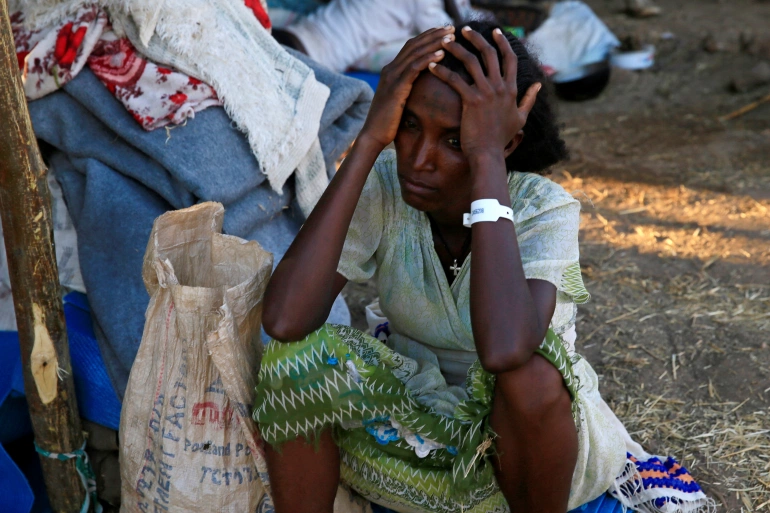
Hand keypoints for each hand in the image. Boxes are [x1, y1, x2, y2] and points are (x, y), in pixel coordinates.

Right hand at [359, 26, 455, 148]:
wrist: (374, 135)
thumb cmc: (388, 122)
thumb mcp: (399, 100)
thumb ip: (408, 88)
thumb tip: (423, 86)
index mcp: (391, 71)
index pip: (410, 47)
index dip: (427, 37)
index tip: (444, 32)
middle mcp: (390, 70)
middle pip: (414, 45)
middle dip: (433, 35)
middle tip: (451, 28)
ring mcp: (391, 77)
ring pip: (415, 53)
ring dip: (434, 43)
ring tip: (451, 37)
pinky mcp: (396, 87)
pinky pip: (414, 68)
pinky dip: (429, 59)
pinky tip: (442, 53)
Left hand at [429, 26, 539, 161]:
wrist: (488, 155)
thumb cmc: (501, 138)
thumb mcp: (520, 118)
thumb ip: (529, 99)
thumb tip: (538, 85)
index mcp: (511, 89)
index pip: (509, 58)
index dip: (502, 42)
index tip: (495, 31)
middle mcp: (500, 87)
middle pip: (489, 53)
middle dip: (476, 38)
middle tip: (463, 29)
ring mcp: (486, 93)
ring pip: (470, 61)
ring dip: (456, 49)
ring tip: (444, 41)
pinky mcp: (471, 101)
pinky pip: (455, 80)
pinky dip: (442, 71)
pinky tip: (432, 65)